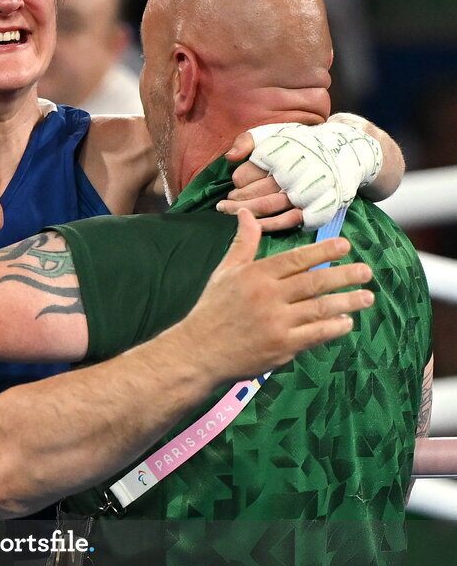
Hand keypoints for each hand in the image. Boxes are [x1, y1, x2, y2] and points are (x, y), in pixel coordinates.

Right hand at [183, 210, 373, 378]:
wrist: (198, 352)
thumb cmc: (212, 310)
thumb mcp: (225, 272)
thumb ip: (243, 244)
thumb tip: (245, 213)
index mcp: (255, 275)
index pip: (296, 259)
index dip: (323, 250)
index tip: (345, 245)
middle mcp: (268, 296)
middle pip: (314, 282)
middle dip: (345, 275)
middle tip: (366, 271)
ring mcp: (276, 323)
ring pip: (320, 308)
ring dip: (347, 302)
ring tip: (367, 297)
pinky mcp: (281, 347)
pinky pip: (316, 334)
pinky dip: (334, 327)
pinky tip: (346, 322)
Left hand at [240, 120, 381, 229]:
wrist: (346, 151)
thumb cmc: (302, 143)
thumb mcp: (275, 133)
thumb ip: (248, 140)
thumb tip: (231, 157)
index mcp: (283, 153)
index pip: (248, 174)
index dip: (238, 182)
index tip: (234, 186)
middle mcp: (296, 172)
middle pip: (256, 194)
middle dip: (236, 203)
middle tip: (223, 207)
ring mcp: (309, 191)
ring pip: (271, 208)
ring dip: (248, 216)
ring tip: (233, 215)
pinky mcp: (320, 207)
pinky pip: (292, 221)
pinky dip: (273, 226)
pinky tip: (258, 227)